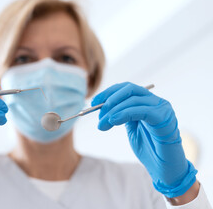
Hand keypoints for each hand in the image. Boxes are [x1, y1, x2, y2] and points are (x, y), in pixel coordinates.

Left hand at [91, 82, 196, 197]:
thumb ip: (122, 116)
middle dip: (110, 99)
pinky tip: (114, 121)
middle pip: (129, 89)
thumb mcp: (131, 129)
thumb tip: (103, 109)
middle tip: (98, 113)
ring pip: (133, 100)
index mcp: (148, 102)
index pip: (126, 89)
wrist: (165, 169)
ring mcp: (162, 108)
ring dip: (113, 111)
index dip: (108, 93)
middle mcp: (156, 101)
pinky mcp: (165, 118)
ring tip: (103, 124)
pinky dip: (124, 113)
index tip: (93, 103)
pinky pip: (141, 110)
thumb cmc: (149, 150)